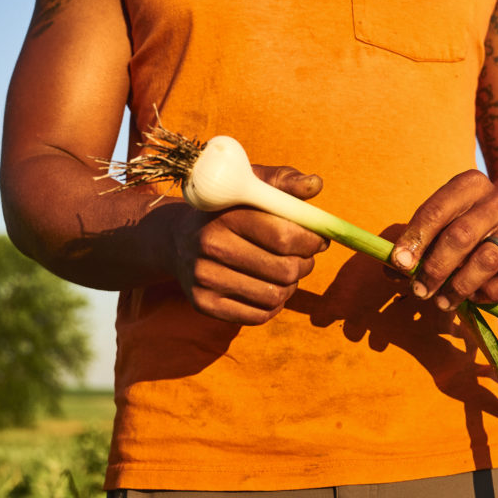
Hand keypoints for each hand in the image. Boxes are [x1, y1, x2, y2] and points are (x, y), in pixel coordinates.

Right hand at [169, 166, 329, 324]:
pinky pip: (259, 315)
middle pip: (284, 269)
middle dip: (305, 264)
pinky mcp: (203, 304)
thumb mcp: (251, 185)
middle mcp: (210, 246)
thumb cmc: (228, 209)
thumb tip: (315, 184)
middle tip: (304, 257)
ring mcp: (204, 278)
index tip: (319, 239)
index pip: (284, 236)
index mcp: (226, 214)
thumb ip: (284, 182)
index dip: (312, 240)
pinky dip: (273, 304)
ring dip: (291, 285)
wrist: (178, 239)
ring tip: (286, 271)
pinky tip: (268, 287)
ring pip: (275, 295)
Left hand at [390, 170, 497, 311]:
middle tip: (419, 290)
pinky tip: (474, 297)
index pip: (437, 211)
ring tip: (441, 301)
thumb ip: (419, 242)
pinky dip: (489, 293)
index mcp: (470, 185)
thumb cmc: (469, 223)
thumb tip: (392, 269)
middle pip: (460, 237)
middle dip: (435, 268)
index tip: (400, 264)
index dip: (415, 239)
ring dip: (458, 287)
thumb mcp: (444, 221)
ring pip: (485, 261)